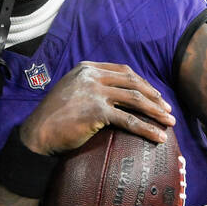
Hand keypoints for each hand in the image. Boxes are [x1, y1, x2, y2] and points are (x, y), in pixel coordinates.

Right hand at [18, 62, 174, 155]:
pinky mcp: (96, 111)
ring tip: (169, 122)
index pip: (123, 71)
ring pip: (135, 99)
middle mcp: (91, 76)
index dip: (142, 83)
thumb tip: (114, 95)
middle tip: (167, 109)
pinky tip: (158, 137)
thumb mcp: (71, 91)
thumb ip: (90, 87)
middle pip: (133, 83)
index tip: (154, 95)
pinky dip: (146, 129)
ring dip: (156, 111)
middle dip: (154, 97)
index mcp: (86, 68)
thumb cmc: (54, 117)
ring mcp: (94, 92)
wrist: (37, 134)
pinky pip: (128, 120)